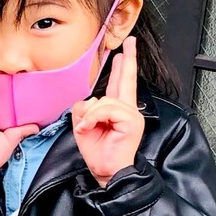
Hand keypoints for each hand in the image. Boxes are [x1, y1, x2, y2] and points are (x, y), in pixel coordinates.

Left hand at [72, 36, 143, 186]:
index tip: (125, 50)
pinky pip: (107, 109)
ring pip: (105, 99)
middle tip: (130, 43)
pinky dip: (94, 118)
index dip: (123, 66)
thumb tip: (89, 100)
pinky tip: (89, 128)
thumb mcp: (84, 127)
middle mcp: (127, 109)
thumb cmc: (99, 153)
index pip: (120, 83)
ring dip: (90, 114)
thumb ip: (85, 109)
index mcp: (117, 110)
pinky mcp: (131, 120)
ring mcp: (131, 114)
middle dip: (128, 60)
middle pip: (127, 80)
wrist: (106, 171)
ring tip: (85, 128)